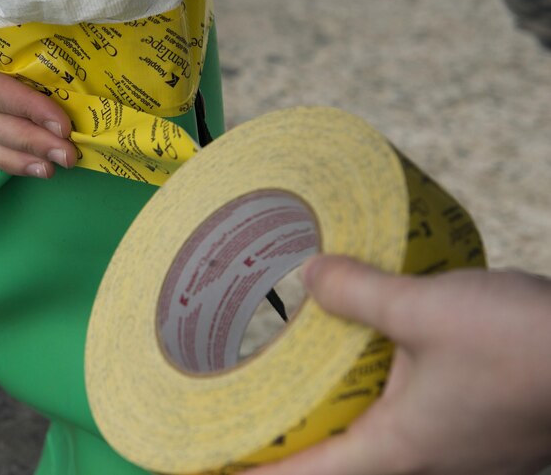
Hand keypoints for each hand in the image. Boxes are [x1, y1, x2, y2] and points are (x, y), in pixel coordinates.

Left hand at [249, 255, 550, 474]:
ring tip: (293, 383)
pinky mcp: (472, 424)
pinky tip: (364, 358)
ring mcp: (452, 447)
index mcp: (397, 450)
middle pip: (334, 462)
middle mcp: (420, 458)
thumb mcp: (426, 311)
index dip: (253, 471)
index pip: (305, 474)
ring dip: (330, 416)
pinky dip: (370, 394)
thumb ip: (360, 293)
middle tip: (245, 411)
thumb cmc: (524, 349)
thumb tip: (310, 276)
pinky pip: (404, 417)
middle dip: (287, 441)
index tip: (211, 461)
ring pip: (370, 439)